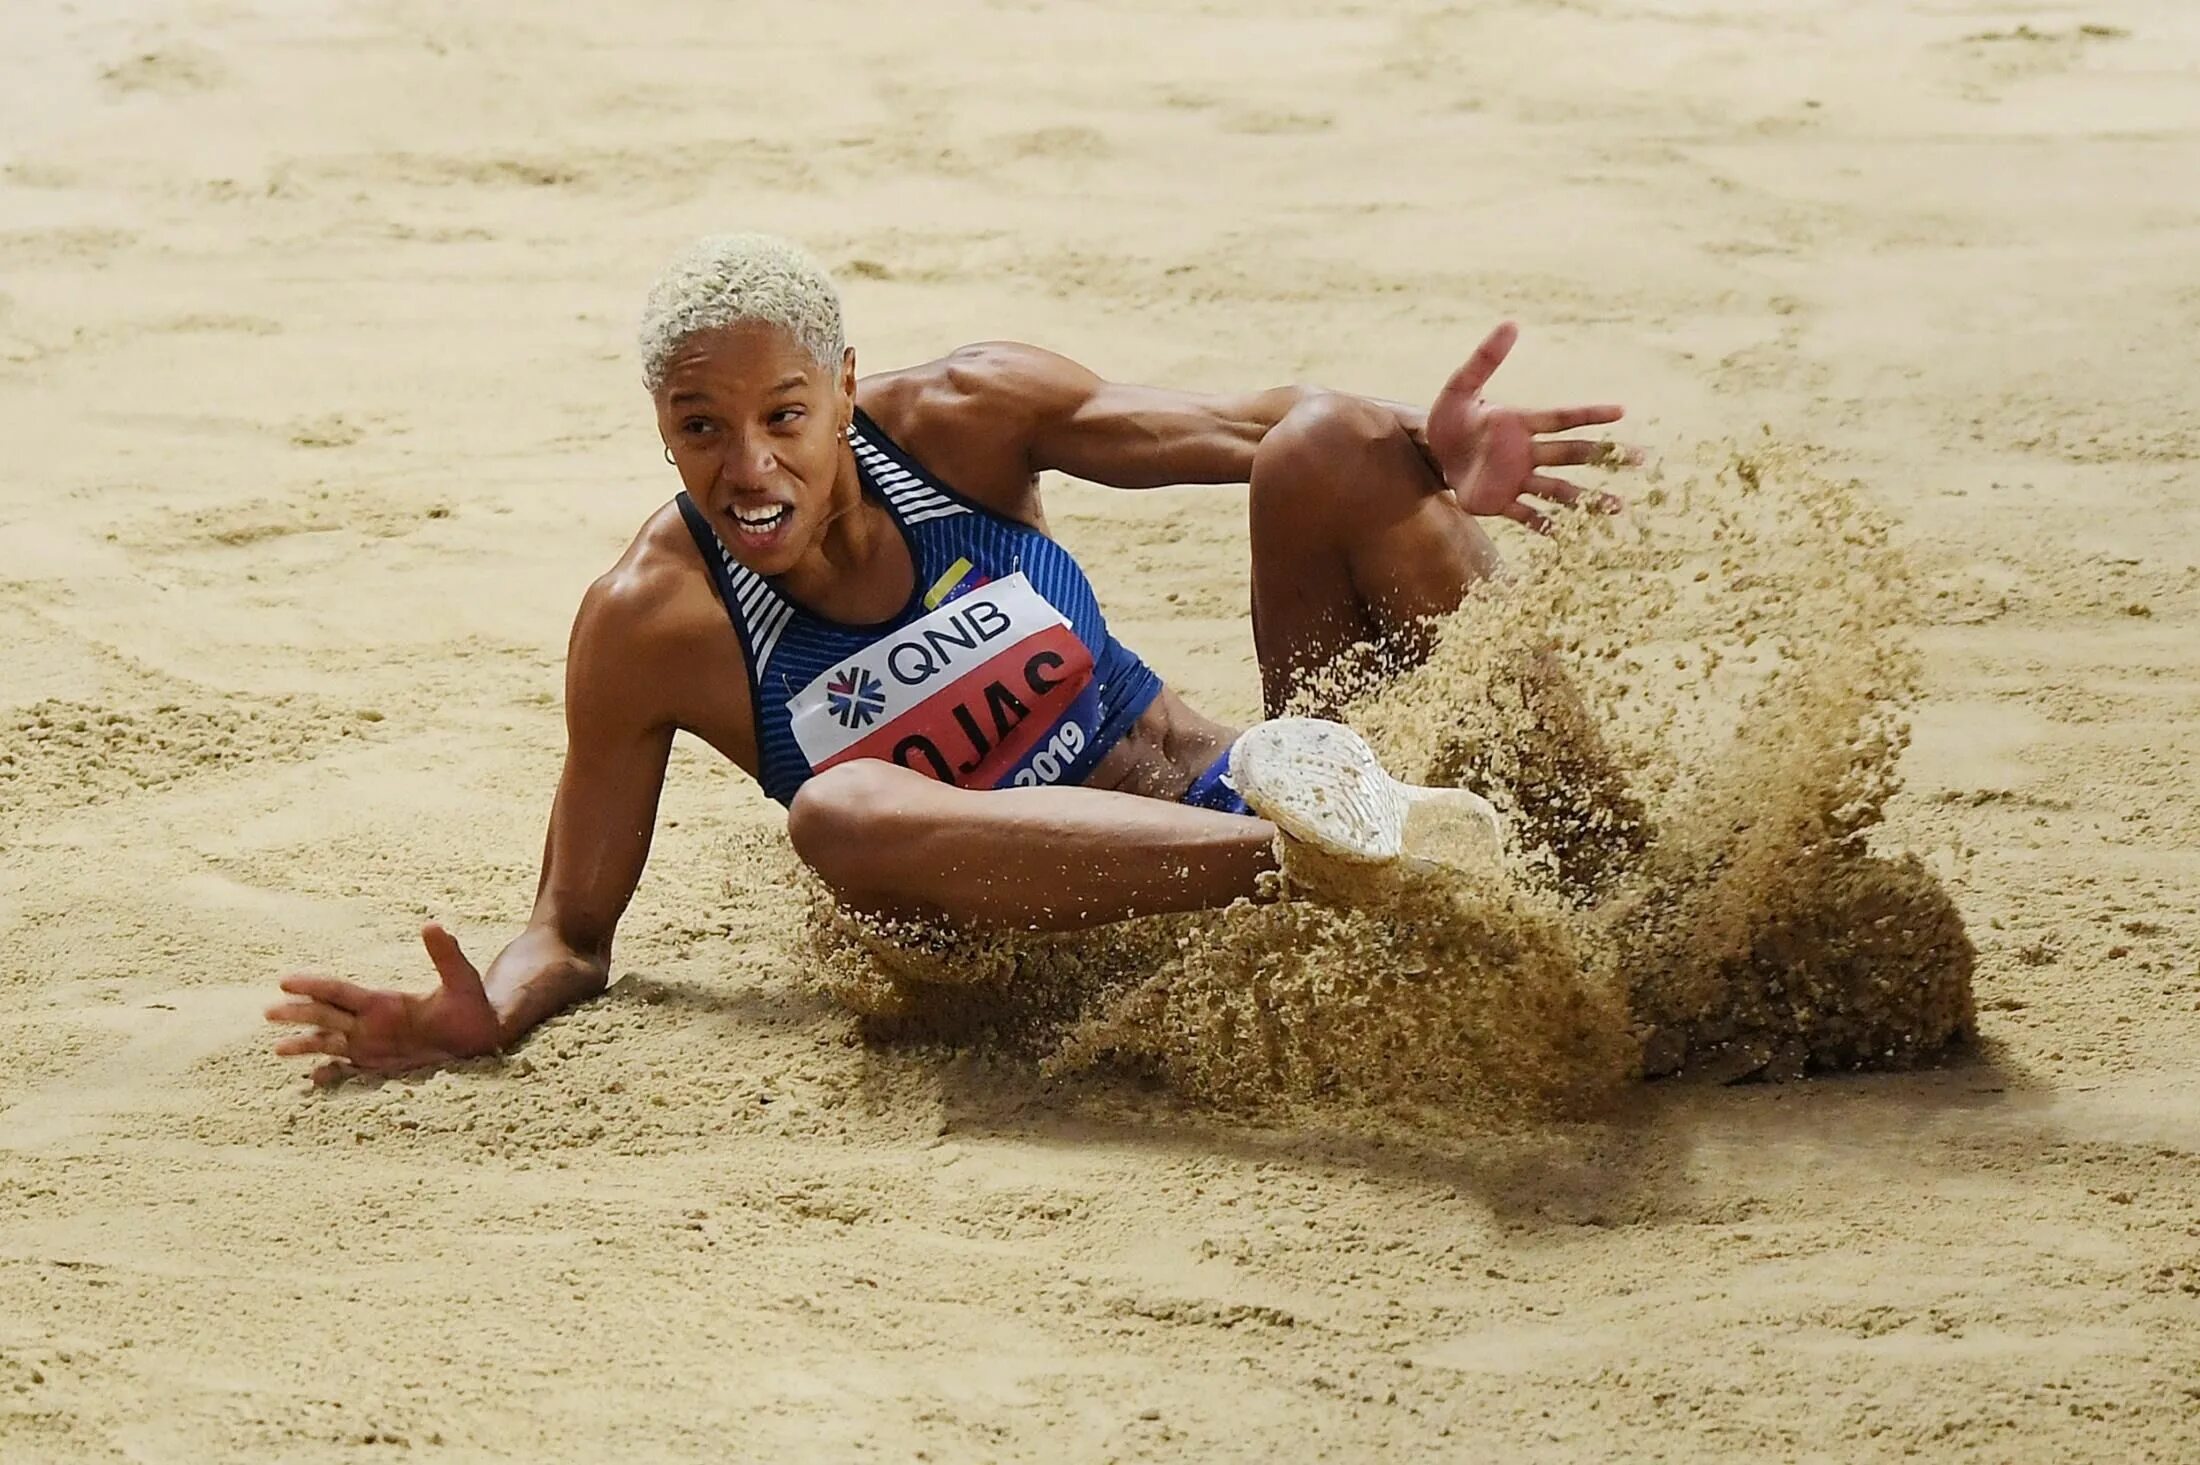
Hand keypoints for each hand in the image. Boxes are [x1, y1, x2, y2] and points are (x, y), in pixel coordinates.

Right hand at [266, 922, 502, 1086]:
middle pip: (326, 1015)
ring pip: (330, 1042)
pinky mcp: (383, 1064)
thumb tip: (432, 924)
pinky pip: (350, 1070)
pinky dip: (331, 1075)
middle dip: (297, 1013)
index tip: (284, 981)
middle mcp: (371, 1022)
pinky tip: (313, 1080)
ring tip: (276, 1049)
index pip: (339, 991)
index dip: (312, 985)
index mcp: (383, 1002)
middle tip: (267, 1011)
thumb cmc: (472, 1004)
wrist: (484, 1034)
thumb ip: (445, 955)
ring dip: (305, 1044)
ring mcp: (374, 1044)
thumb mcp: (460, 979)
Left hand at [1423, 322, 1634, 533]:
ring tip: (1619, 508)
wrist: (1430, 451)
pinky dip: (1546, 526)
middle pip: (1571, 454)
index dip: (1589, 415)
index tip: (1621, 412)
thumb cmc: (1451, 416)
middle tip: (1640, 458)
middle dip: (1604, 456)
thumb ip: (1484, 359)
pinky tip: (1570, 537)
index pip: (1561, 418)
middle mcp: (1525, 452)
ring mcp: (1515, 479)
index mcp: (1520, 422)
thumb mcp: (1460, 386)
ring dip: (1587, 499)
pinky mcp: (1498, 502)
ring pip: (1559, 489)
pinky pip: (1527, 515)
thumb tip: (1511, 323)